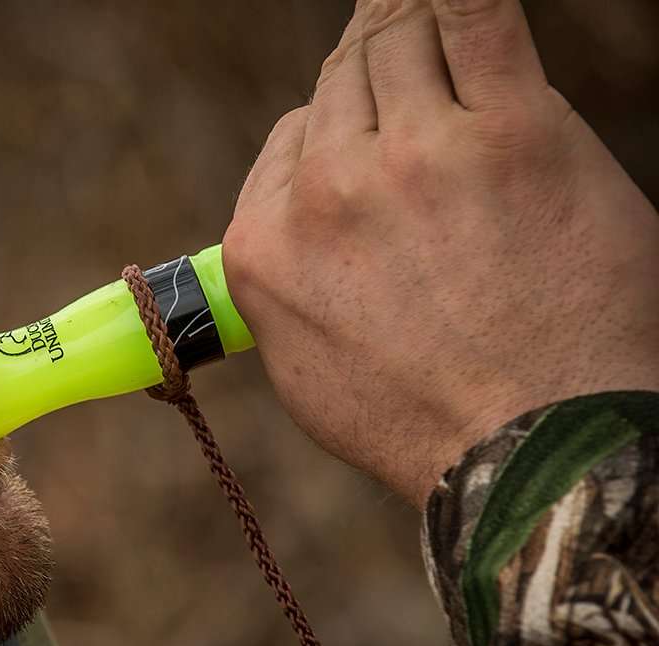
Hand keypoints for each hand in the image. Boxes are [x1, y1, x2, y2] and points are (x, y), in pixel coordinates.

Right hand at [223, 0, 658, 507]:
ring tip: (440, 44)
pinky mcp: (512, 132)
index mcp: (265, 244)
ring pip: (402, 42)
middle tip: (411, 79)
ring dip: (420, 36)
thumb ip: (278, 282)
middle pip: (345, 83)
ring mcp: (417, 155)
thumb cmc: (419, 422)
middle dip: (376, 78)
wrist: (528, 454)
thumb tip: (288, 224)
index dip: (337, 131)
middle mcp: (326, 189)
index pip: (293, 135)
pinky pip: (476, 15)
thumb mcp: (301, 370)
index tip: (371, 139)